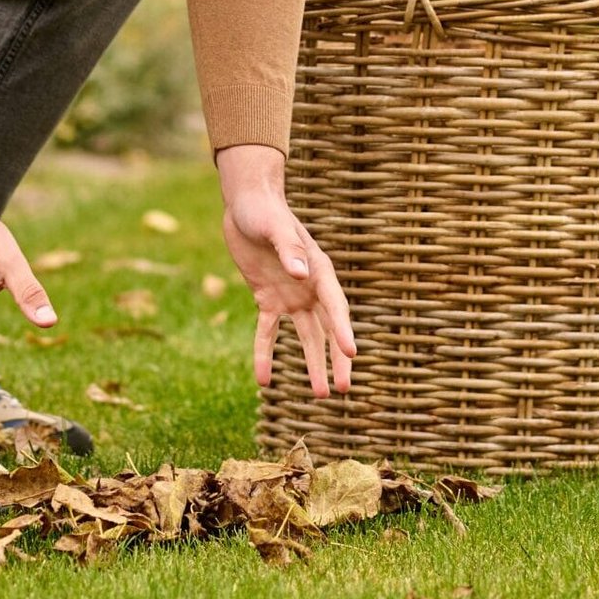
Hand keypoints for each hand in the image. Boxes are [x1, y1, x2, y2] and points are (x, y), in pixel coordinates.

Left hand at [217, 144, 355, 398]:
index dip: (343, 330)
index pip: (335, 306)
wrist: (247, 203)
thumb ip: (287, 249)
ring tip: (320, 394)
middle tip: (343, 389)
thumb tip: (299, 273)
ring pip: (306, 336)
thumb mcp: (274, 227)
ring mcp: (290, 296)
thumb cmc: (265, 210)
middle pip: (327, 328)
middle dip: (336, 359)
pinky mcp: (267, 299)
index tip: (352, 354)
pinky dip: (265, 354)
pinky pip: (268, 332)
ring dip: (312, 364)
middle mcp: (309, 287)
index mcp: (318, 270)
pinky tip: (264, 380)